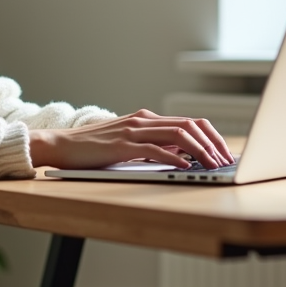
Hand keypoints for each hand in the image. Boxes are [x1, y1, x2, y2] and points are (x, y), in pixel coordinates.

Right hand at [28, 110, 232, 169]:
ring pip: (179, 135)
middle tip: (226, 162)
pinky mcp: (123, 145)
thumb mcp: (126, 144)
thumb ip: (151, 146)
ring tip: (212, 166)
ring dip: (201, 152)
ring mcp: (133, 130)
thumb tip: (182, 159)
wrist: (59, 145)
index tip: (224, 154)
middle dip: (213, 144)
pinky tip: (186, 168)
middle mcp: (142, 120)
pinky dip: (175, 158)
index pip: (190, 122)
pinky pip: (156, 149)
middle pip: (190, 125)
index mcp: (146, 118)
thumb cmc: (91, 149)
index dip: (212, 136)